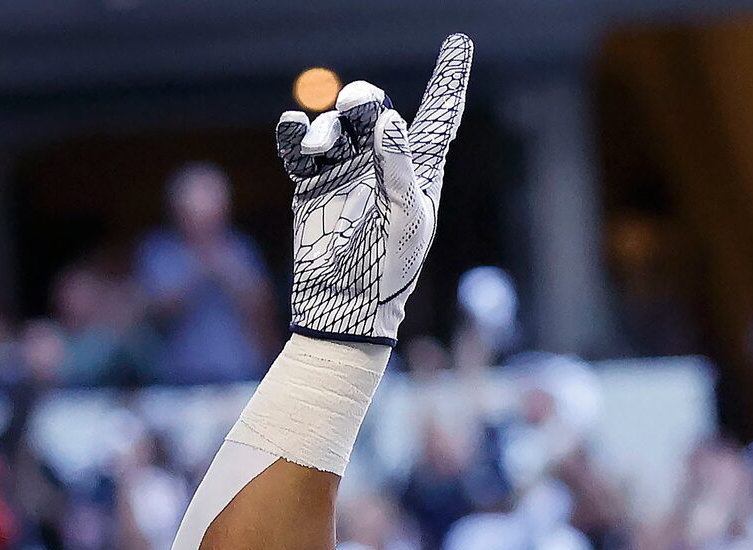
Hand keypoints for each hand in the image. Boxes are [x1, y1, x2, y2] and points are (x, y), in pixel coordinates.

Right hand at [275, 33, 472, 344]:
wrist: (345, 304)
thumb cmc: (389, 268)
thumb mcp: (406, 217)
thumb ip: (399, 166)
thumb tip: (388, 118)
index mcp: (419, 169)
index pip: (439, 114)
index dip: (448, 78)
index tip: (459, 41)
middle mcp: (381, 162)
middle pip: (372, 107)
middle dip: (362, 100)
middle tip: (355, 109)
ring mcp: (344, 171)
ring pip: (334, 124)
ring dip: (327, 127)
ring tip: (321, 149)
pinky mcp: (310, 184)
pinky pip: (298, 144)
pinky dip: (293, 132)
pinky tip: (294, 129)